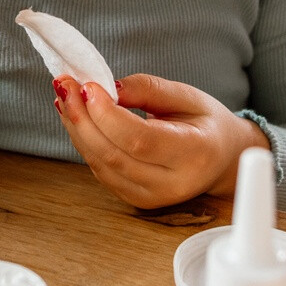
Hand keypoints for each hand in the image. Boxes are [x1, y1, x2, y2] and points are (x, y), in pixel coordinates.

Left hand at [53, 73, 270, 208]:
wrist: (221, 159)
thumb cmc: (205, 123)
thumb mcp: (188, 96)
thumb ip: (149, 89)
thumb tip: (109, 87)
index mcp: (195, 153)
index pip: (141, 140)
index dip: (108, 114)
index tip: (87, 85)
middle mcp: (173, 183)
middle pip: (115, 155)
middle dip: (83, 118)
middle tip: (64, 85)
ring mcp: (153, 197)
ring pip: (102, 165)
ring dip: (77, 129)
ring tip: (65, 96)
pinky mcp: (136, 200)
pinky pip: (102, 171)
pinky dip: (84, 143)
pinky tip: (75, 117)